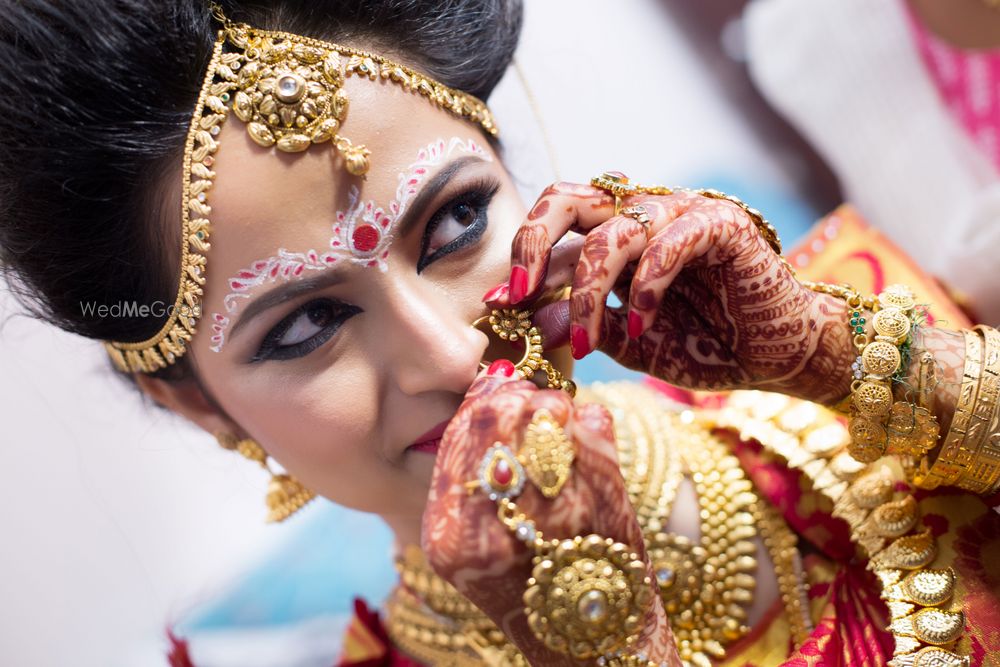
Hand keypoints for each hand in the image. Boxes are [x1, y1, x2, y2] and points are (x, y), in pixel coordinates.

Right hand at [422, 364, 677, 664]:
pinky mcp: (604, 506)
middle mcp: (495, 524)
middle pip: (502, 415)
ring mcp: (552, 514)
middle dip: (522, 396)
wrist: (585, 639)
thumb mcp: (469, 542)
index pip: (462, 432)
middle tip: (536, 403)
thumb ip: (468, 473)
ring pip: (550, 414)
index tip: (501, 389)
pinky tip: (587, 438)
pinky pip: (595, 424)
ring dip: (558, 408)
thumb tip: (491, 382)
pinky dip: (591, 421)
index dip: (486, 398)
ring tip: (562, 427)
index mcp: (450, 533)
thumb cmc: (524, 580)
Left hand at [486, 181, 854, 404]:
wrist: (776, 357)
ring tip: (588, 339)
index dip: (520, 261)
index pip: (554, 232)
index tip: (498, 304)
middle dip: (532, 241)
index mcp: (616, 238)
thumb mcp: (629, 343)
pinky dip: (646, 284)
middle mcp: (642, 216)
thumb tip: (531, 315)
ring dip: (588, 290)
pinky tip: (641, 321)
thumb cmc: (705, 346)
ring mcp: (682, 214)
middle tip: (518, 292)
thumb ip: (584, 325)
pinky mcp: (722, 224)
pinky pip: (670, 240)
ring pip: (612, 229)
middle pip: (568, 198)